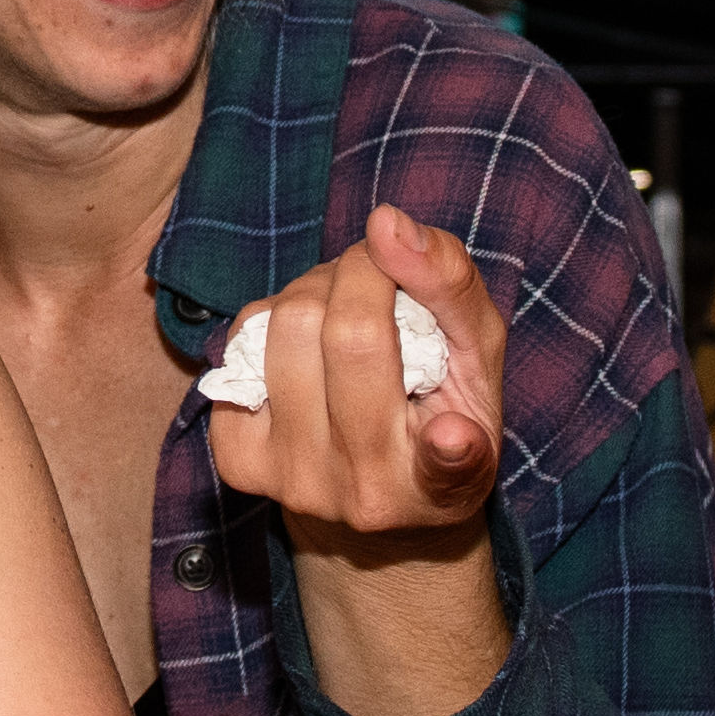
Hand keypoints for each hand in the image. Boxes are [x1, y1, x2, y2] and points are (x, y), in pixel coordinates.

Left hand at [202, 207, 508, 715]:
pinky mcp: (237, 461)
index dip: (451, 448)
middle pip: (351, 336)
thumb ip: (451, 285)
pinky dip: (275, 319)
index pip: (448, 466)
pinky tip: (306, 347)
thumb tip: (387, 222)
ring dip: (317, 288)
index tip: (454, 436)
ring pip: (288, 325)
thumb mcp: (477, 356)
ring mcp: (293, 481)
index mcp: (444, 483)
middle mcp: (366, 493)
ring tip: (344, 308)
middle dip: (364, 271)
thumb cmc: (438, 408)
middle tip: (382, 272)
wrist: (374, 493)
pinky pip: (241, 342)